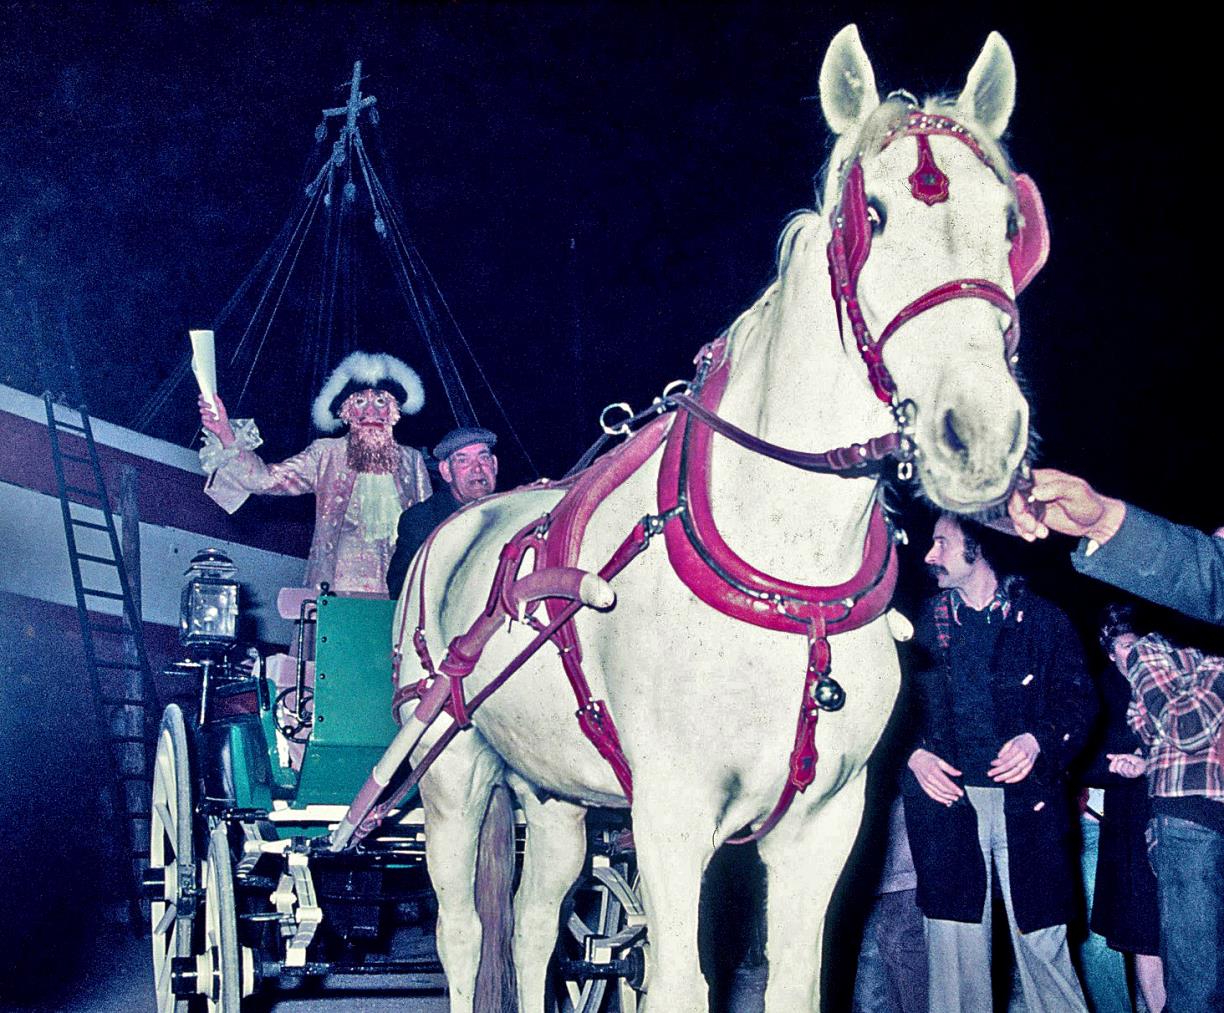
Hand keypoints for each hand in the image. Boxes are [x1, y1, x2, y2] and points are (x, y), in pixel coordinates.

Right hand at [198, 393, 234, 447]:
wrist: (223, 427)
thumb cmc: (223, 418)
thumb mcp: (222, 408)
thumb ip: (218, 401)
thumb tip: (215, 394)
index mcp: (209, 405)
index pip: (203, 399)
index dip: (201, 396)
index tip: (203, 395)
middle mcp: (205, 409)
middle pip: (200, 403)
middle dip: (204, 403)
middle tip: (210, 406)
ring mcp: (204, 414)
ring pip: (201, 410)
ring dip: (209, 412)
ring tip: (215, 415)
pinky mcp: (203, 420)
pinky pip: (204, 417)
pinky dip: (209, 418)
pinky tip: (213, 420)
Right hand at [908, 748, 963, 804]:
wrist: (915, 759)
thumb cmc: (927, 759)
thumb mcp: (940, 760)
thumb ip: (950, 768)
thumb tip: (959, 773)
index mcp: (934, 771)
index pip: (946, 783)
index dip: (954, 789)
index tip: (961, 792)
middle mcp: (929, 778)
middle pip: (943, 789)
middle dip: (952, 794)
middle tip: (959, 795)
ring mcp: (926, 783)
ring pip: (938, 794)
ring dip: (947, 798)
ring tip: (954, 798)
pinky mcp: (924, 786)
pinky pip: (932, 795)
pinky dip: (939, 799)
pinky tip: (945, 801)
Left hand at [988, 732, 1039, 782]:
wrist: (1035, 741)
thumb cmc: (1021, 741)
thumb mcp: (1011, 741)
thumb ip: (1005, 749)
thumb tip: (998, 758)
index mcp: (1018, 748)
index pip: (1006, 757)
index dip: (998, 762)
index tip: (991, 764)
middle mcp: (1023, 756)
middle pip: (1009, 765)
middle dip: (998, 770)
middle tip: (990, 774)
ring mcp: (1028, 762)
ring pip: (1015, 772)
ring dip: (1005, 776)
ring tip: (996, 779)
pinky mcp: (1030, 766)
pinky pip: (1023, 775)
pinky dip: (1015, 779)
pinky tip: (1007, 781)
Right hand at [1007, 468, 1125, 544]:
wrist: (1096, 522)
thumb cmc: (1090, 503)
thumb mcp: (1076, 492)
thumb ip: (1057, 488)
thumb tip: (1035, 492)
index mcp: (1044, 478)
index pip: (1020, 482)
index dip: (1016, 496)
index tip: (1023, 509)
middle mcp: (1037, 489)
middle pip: (1015, 499)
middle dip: (1021, 515)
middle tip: (1032, 526)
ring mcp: (1036, 503)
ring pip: (1017, 512)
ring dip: (1024, 525)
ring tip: (1040, 532)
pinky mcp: (1037, 515)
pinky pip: (1021, 522)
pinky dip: (1024, 531)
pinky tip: (1034, 536)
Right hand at [1107, 752, 1145, 778]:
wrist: (1143, 760)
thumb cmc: (1133, 759)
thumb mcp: (1123, 756)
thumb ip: (1115, 757)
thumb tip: (1107, 756)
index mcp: (1119, 770)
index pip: (1111, 769)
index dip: (1113, 763)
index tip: (1116, 758)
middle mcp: (1123, 774)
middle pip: (1117, 768)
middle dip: (1121, 761)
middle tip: (1126, 760)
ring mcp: (1128, 775)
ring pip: (1122, 769)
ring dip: (1126, 763)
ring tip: (1130, 763)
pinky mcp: (1133, 775)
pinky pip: (1128, 770)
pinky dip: (1130, 765)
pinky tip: (1133, 766)